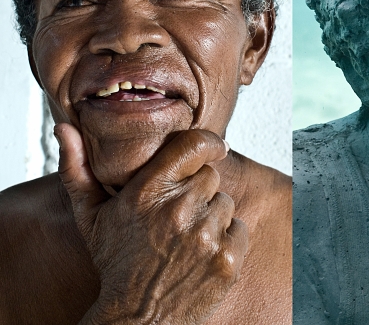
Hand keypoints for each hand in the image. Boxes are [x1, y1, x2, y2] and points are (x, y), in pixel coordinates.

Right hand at [56, 124, 248, 324]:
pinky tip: (202, 253)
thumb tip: (65, 127)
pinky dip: (227, 239)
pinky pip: (239, 228)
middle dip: (198, 190)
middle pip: (210, 176)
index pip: (194, 145)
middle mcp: (179, 210)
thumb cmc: (116, 263)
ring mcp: (206, 235)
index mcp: (148, 192)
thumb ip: (77, 169)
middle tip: (178, 215)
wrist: (137, 318)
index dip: (209, 143)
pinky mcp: (227, 257)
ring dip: (212, 215)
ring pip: (226, 202)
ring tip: (186, 237)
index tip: (214, 148)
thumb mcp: (90, 217)